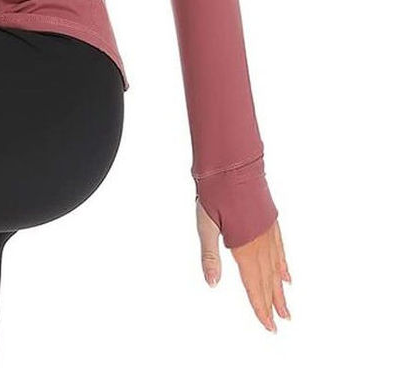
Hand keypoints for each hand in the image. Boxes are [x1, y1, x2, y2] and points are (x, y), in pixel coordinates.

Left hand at [196, 197, 291, 331]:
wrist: (232, 166)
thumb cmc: (214, 194)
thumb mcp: (205, 225)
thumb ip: (210, 255)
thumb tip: (212, 284)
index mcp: (244, 247)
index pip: (253, 284)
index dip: (260, 306)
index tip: (268, 326)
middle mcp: (260, 244)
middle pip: (268, 280)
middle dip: (273, 303)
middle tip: (281, 323)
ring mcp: (268, 233)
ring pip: (277, 268)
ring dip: (280, 289)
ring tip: (286, 308)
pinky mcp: (271, 222)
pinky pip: (280, 250)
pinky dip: (283, 265)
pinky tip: (286, 276)